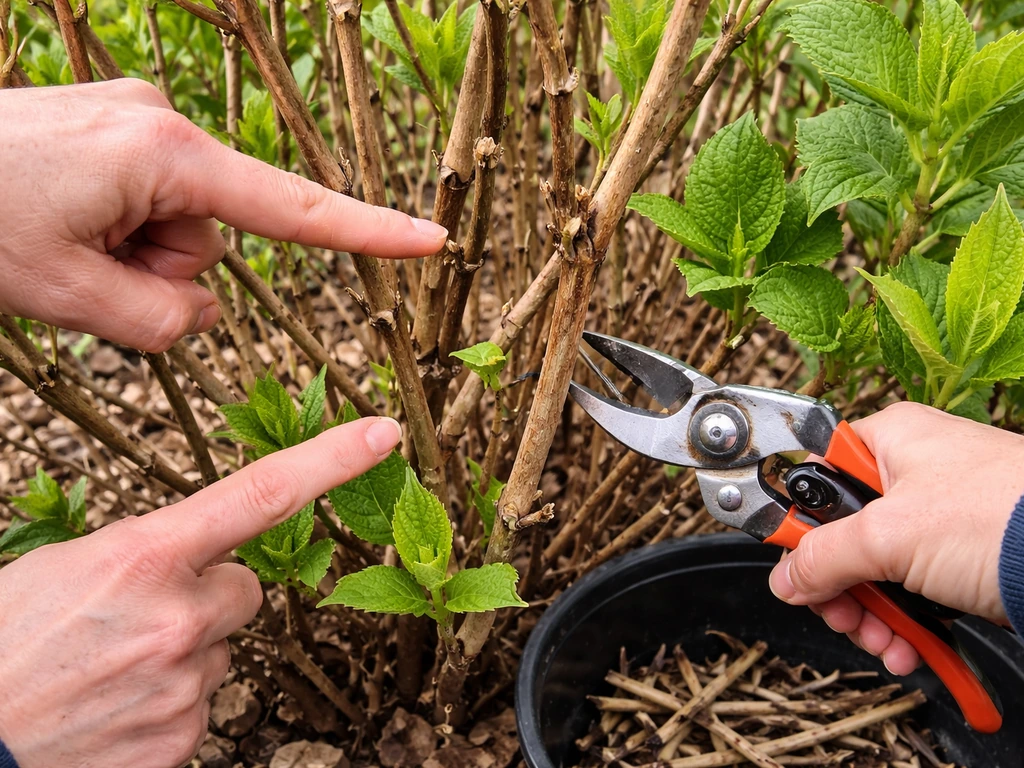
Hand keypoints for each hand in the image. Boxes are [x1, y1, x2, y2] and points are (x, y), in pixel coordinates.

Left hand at [0, 79, 446, 352]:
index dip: (369, 232)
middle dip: (156, 273)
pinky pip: (140, 201)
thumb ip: (162, 322)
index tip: (430, 239)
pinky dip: (108, 229)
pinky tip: (55, 218)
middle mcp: (161, 124)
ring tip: (57, 242)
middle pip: (208, 241)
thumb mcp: (68, 296)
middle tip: (79, 270)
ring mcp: (132, 119)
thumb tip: (200, 314)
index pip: (293, 211)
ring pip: (169, 230)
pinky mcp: (109, 126)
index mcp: (167, 156)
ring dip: (126, 256)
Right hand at [0, 417, 401, 767]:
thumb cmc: (6, 642)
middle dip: (208, 596)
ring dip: (184, 653)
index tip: (383, 435)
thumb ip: (148, 553)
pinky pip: (204, 704)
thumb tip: (197, 559)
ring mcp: (184, 686)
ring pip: (222, 650)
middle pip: (246, 589)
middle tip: (139, 616)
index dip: (331, 460)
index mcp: (145, 556)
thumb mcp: (68, 566)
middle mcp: (178, 619)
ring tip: (113, 667)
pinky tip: (117, 706)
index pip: (261, 494)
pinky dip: (169, 702)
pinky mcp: (182, 739)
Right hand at [768, 401, 1023, 674]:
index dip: (803, 530)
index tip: (798, 570)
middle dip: (843, 590)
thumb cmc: (1000, 519)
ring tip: (887, 644)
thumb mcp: (888, 537)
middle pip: (846, 535)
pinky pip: (917, 588)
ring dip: (875, 617)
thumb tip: (786, 578)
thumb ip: (822, 557)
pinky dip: (909, 623)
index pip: (818, 481)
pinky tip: (912, 649)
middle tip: (846, 617)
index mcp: (889, 440)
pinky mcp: (967, 555)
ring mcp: (943, 515)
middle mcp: (914, 471)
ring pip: (880, 569)